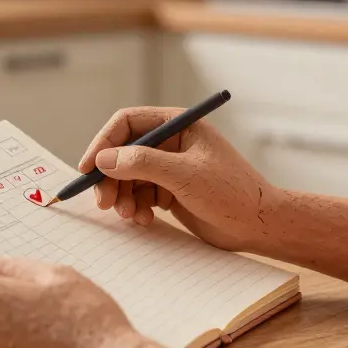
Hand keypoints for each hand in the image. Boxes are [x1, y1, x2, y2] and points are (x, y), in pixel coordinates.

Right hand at [77, 107, 281, 251]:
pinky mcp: (171, 191)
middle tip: (103, 203)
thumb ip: (142, 163)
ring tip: (128, 216)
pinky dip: (135, 208)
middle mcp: (171, 142)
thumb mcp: (185, 175)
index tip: (88, 168)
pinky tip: (144, 221)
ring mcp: (170, 167)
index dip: (104, 143)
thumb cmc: (231, 192)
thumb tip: (104, 160)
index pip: (128, 123)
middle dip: (110, 177)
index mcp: (178, 125)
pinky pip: (139, 195)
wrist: (259, 225)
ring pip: (128, 177)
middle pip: (123, 152)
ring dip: (122, 196)